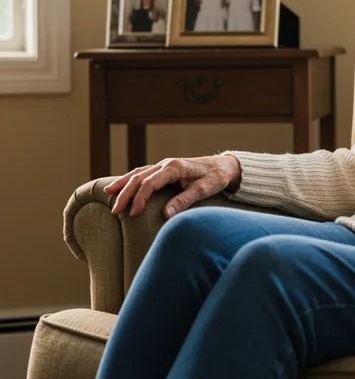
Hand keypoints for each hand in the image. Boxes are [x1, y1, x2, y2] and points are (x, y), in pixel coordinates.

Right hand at [104, 154, 241, 218]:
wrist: (223, 166)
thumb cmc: (215, 177)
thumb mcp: (203, 190)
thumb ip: (184, 200)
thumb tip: (165, 214)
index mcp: (174, 167)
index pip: (149, 183)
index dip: (139, 199)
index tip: (133, 214)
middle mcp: (165, 164)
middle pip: (139, 178)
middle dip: (125, 194)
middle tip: (115, 211)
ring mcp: (163, 165)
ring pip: (138, 173)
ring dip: (123, 184)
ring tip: (107, 195)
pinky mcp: (164, 169)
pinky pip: (142, 173)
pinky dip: (129, 179)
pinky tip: (120, 186)